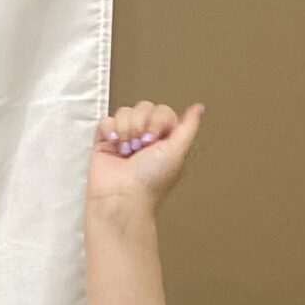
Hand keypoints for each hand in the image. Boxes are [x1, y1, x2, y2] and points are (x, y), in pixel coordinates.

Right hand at [87, 98, 203, 209]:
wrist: (122, 196)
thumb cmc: (150, 182)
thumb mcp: (178, 151)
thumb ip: (189, 127)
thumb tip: (199, 108)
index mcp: (164, 140)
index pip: (163, 111)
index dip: (158, 121)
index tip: (156, 140)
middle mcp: (145, 138)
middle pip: (144, 107)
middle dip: (142, 125)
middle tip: (141, 147)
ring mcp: (125, 139)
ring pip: (125, 112)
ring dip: (126, 130)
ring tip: (127, 151)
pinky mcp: (105, 142)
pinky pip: (106, 120)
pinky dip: (110, 132)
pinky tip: (114, 146)